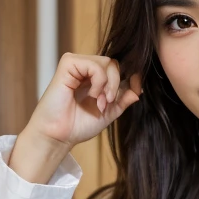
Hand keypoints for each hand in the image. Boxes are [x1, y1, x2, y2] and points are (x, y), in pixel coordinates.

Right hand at [26, 52, 141, 151]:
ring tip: (99, 103)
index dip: (131, 77)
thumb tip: (139, 89)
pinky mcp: (68, 63)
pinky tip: (91, 95)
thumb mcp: (109, 113)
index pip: (117, 69)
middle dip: (116, 86)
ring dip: (109, 85)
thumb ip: (123, 100)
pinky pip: (95, 65)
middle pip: (114, 64)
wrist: (59, 135)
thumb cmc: (78, 126)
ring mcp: (77, 65)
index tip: (137, 90)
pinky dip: (99, 82)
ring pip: (108, 63)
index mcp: (93, 79)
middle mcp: (85, 69)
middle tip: (106, 104)